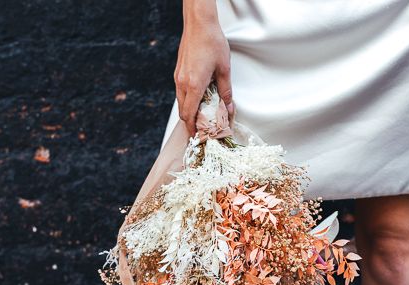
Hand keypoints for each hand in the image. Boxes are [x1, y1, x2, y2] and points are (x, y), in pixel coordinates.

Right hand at [175, 1, 233, 134]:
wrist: (199, 23)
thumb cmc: (212, 43)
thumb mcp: (224, 69)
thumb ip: (226, 90)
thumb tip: (229, 107)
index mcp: (193, 85)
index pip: (189, 115)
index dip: (192, 129)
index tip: (198, 137)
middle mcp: (182, 83)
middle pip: (183, 111)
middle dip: (191, 123)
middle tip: (201, 130)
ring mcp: (178, 77)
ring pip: (181, 102)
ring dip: (189, 112)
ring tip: (201, 117)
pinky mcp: (178, 71)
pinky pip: (181, 92)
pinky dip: (187, 100)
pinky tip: (198, 100)